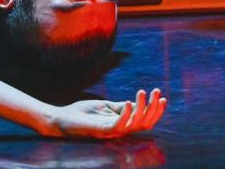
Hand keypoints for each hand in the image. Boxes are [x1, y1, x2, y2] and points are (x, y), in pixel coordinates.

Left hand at [47, 88, 166, 137]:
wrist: (61, 119)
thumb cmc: (83, 113)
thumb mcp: (105, 107)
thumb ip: (120, 107)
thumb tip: (136, 102)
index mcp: (122, 125)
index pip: (145, 122)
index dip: (156, 111)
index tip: (162, 96)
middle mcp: (119, 131)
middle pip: (144, 125)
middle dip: (153, 109)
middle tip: (157, 93)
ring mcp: (110, 132)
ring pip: (134, 126)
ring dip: (141, 109)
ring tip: (142, 92)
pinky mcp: (100, 131)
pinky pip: (117, 126)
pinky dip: (125, 115)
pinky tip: (128, 102)